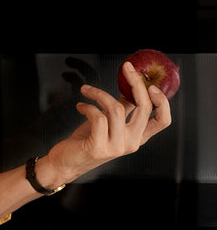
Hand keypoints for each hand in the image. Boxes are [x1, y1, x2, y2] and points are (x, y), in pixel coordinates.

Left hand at [43, 60, 171, 184]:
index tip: (152, 84)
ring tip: (86, 90)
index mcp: (138, 137)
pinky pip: (98, 117)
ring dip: (98, 93)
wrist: (66, 161)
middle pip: (144, 107)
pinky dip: (87, 106)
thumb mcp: (110, 122)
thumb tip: (130, 86)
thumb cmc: (88, 139)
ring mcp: (116, 147)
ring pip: (116, 108)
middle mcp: (131, 143)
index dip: (162, 101)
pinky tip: (80, 106)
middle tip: (126, 68)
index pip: (163, 120)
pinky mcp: (99, 148)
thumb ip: (123, 108)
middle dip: (136, 82)